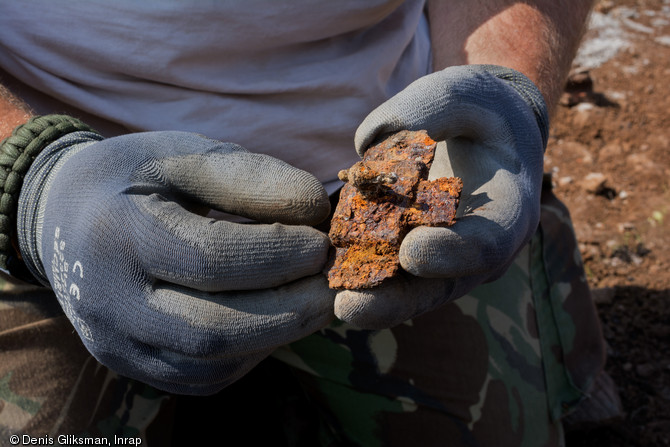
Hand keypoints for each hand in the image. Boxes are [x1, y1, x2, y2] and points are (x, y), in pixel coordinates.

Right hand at [17, 130, 334, 393]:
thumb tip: (315, 211)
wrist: (65, 218)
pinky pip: (201, 379)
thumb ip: (248, 177)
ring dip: (276, 337)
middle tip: (332, 286)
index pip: (210, 259)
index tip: (321, 242)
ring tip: (314, 303)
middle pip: (212, 330)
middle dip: (288, 311)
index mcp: (118, 233)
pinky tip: (274, 323)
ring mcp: (114, 342)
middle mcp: (107, 301)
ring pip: (210, 365)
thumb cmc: (136, 178)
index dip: (277, 255)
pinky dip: (250, 355)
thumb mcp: (185, 155)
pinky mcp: (128, 365)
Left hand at [336, 65, 548, 328]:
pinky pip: (389, 271)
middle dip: (397, 300)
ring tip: (333, 306)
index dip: (453, 252)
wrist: (481, 130)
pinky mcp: (412, 252)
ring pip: (410, 289)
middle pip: (441, 285)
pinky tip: (324, 280)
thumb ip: (430, 107)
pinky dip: (359, 277)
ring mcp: (445, 257)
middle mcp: (477, 247)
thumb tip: (368, 145)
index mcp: (508, 211)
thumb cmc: (479, 109)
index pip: (487, 243)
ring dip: (372, 300)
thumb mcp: (466, 90)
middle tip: (354, 309)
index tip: (411, 251)